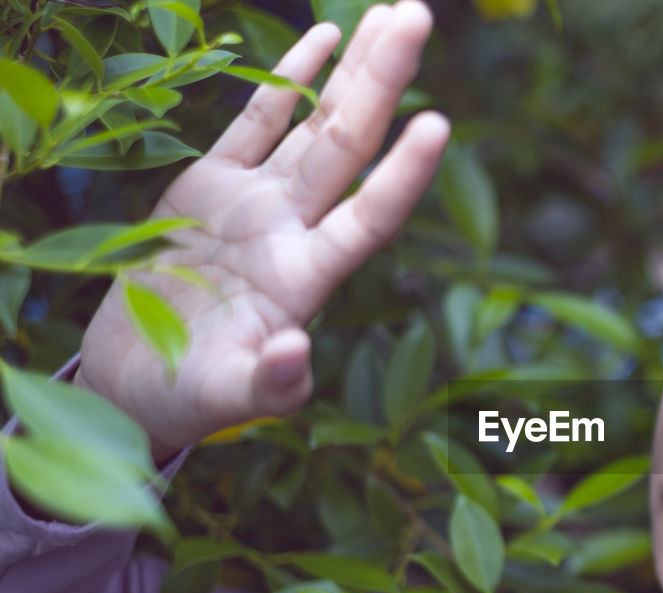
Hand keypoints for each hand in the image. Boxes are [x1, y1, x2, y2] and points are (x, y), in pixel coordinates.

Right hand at [74, 0, 449, 463]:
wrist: (140, 383)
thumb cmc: (188, 401)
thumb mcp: (226, 399)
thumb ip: (268, 384)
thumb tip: (294, 353)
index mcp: (305, 278)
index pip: (370, 218)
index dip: (404, 176)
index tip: (439, 125)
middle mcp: (292, 229)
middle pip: (349, 147)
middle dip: (385, 83)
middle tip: (419, 17)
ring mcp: (256, 203)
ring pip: (315, 123)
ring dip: (354, 72)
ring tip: (395, 14)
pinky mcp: (210, 186)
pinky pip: (256, 122)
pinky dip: (289, 81)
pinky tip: (326, 38)